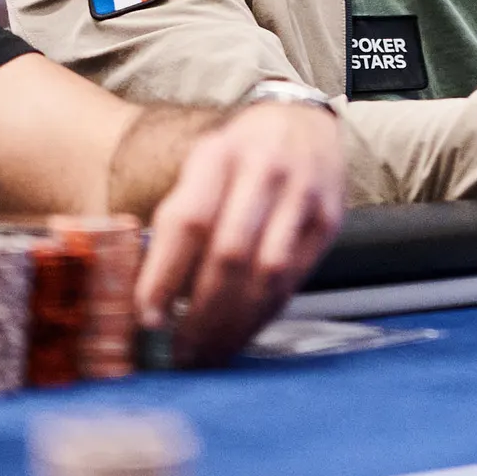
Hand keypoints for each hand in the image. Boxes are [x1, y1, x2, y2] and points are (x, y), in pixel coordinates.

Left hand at [134, 104, 345, 362]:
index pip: (188, 221)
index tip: (147, 319)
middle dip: (200, 314)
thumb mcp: (201, 167)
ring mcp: (303, 195)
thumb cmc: (239, 155)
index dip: (165, 275)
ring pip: (266, 274)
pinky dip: (264, 314)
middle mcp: (264, 170)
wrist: (303, 121)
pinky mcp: (329, 220)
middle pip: (230, 254)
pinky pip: (293, 280)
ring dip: (234, 323)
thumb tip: (150, 295)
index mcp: (219, 154)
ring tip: (209, 354)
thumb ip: (179, 219)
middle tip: (180, 353)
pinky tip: (242, 332)